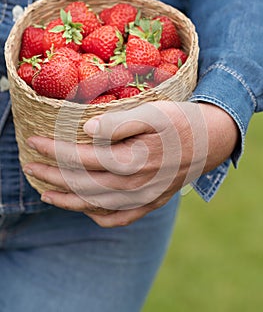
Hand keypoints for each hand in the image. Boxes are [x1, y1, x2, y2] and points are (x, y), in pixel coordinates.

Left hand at [24, 101, 237, 226]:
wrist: (210, 141)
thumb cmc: (181, 122)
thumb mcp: (153, 113)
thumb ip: (120, 124)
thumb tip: (88, 131)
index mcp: (134, 161)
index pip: (82, 158)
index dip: (54, 151)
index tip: (33, 142)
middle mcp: (136, 186)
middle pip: (82, 185)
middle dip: (51, 176)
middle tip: (30, 167)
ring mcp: (143, 199)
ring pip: (96, 205)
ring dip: (67, 200)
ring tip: (45, 193)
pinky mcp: (151, 203)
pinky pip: (119, 219)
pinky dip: (97, 216)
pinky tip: (86, 210)